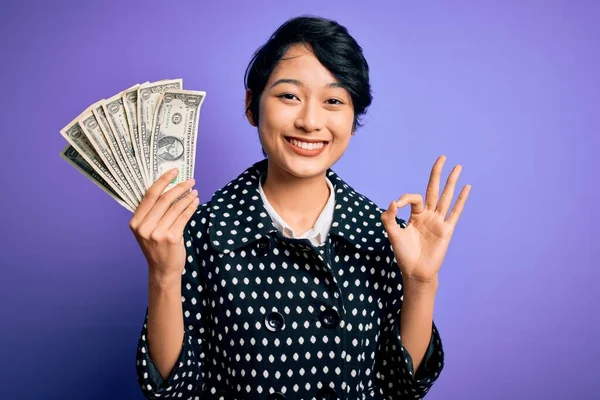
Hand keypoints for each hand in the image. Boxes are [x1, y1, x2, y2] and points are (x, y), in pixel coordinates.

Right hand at [129, 168, 198, 279]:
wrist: (162, 270)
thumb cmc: (157, 247)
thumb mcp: (147, 230)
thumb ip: (152, 212)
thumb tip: (169, 187)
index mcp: (135, 222)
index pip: (149, 195)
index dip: (163, 181)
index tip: (174, 171)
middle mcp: (144, 227)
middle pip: (164, 199)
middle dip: (179, 187)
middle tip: (190, 180)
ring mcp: (157, 233)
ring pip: (175, 207)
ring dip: (187, 197)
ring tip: (195, 191)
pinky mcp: (171, 238)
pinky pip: (184, 217)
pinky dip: (191, 207)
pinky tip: (195, 202)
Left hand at [381, 155, 470, 284]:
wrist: (416, 272)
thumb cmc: (404, 255)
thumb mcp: (392, 235)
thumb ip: (389, 218)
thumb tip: (393, 201)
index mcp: (415, 215)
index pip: (414, 198)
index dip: (405, 198)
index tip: (397, 205)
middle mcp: (428, 215)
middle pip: (434, 190)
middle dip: (437, 173)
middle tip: (442, 157)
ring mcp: (439, 221)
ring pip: (446, 197)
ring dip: (452, 182)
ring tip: (458, 167)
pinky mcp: (447, 230)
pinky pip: (455, 212)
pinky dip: (461, 200)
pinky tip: (466, 188)